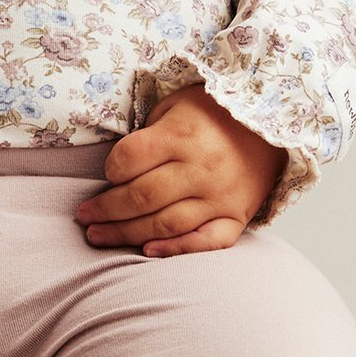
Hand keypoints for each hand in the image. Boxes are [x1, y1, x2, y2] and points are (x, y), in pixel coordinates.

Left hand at [75, 82, 288, 254]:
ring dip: (125, 233)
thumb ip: (147, 133)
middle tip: (83, 216)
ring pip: (165, 223)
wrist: (272, 126)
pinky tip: (148, 251)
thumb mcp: (175, 105)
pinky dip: (176, 249)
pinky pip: (206, 241)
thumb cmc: (212, 114)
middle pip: (141, 196)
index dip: (110, 169)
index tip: (107, 173)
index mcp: (182, 134)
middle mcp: (201, 168)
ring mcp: (220, 196)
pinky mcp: (236, 217)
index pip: (129, 159)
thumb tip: (115, 168)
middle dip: (105, 209)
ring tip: (98, 236)